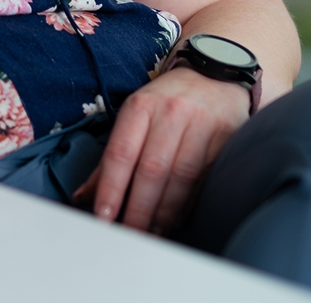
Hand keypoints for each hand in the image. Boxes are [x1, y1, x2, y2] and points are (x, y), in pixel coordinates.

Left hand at [74, 66, 248, 232]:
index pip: (121, 153)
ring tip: (152, 234)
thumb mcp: (136, 116)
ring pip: (180, 178)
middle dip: (138, 210)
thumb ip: (111, 158)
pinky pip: (204, 179)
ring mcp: (201, 124)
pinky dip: (189, 204)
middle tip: (129, 236)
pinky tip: (177, 219)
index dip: (111, 188)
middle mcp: (171, 112)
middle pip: (151, 170)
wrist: (216, 74)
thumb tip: (83, 196)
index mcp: (141, 106)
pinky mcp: (227, 137)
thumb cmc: (167, 101)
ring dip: (164, 213)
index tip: (103, 217)